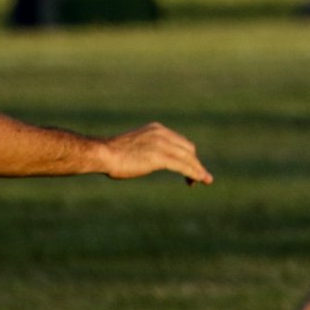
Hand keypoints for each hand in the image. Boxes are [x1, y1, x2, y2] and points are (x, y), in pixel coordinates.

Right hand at [98, 122, 212, 184]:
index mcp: (156, 129)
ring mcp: (162, 144)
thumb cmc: (112, 154)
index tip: (190, 168)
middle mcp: (162, 133)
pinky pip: (183, 165)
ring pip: (188, 158)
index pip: (180, 142)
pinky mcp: (160, 157)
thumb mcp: (134, 146)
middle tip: (199, 177)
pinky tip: (200, 180)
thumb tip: (148, 160)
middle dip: (195, 163)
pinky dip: (194, 173)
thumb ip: (146, 150)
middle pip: (188, 149)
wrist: (103, 153)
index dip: (188, 156)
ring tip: (206, 180)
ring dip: (198, 170)